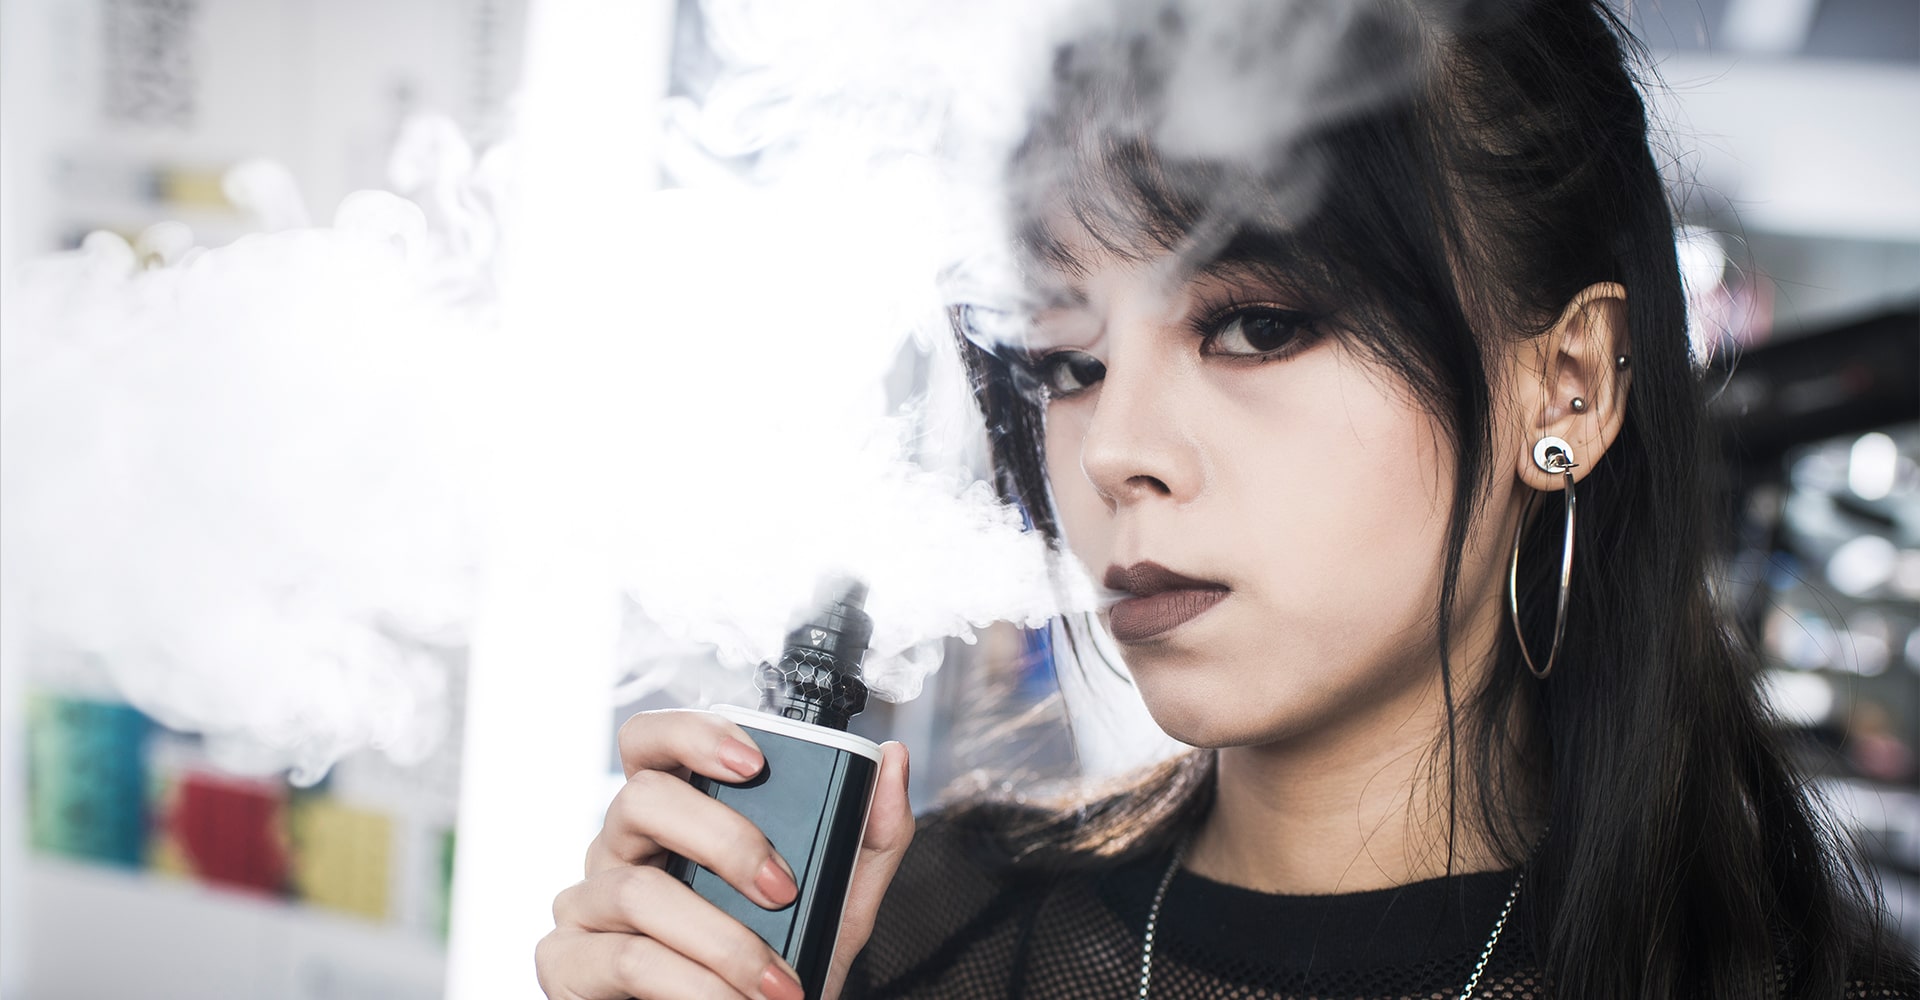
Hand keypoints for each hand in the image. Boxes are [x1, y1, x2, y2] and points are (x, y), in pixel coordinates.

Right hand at [536, 709, 913, 999]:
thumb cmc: (774, 975)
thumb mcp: (838, 907)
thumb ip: (868, 838)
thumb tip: (894, 760)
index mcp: (673, 818)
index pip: (652, 742)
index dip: (692, 733)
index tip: (755, 761)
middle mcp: (620, 849)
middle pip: (643, 800)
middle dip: (724, 841)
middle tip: (784, 889)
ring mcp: (586, 904)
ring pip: (637, 891)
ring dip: (722, 940)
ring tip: (775, 984)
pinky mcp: (566, 964)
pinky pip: (623, 958)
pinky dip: (688, 985)